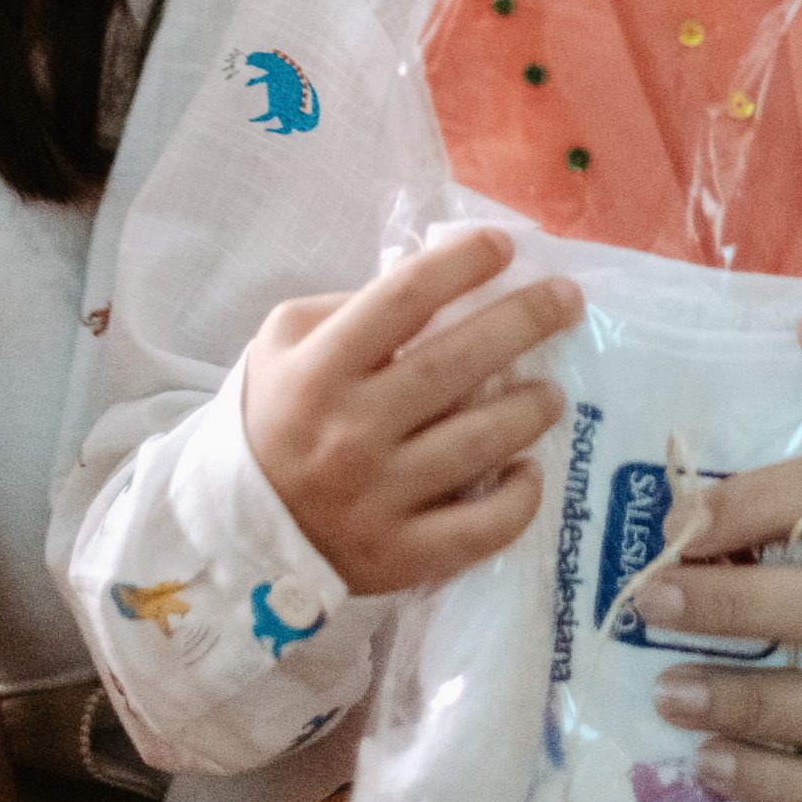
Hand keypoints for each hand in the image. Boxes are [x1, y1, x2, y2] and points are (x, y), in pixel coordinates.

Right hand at [243, 226, 581, 595]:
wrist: (235, 533)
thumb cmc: (273, 419)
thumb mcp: (283, 343)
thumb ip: (350, 308)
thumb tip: (434, 286)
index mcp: (320, 369)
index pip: (404, 298)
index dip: (462, 263)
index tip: (504, 245)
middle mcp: (352, 431)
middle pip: (455, 363)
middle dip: (524, 320)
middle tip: (566, 299)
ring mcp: (379, 499)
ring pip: (479, 443)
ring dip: (530, 408)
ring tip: (552, 391)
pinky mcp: (401, 556)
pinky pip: (480, 529)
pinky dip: (518, 498)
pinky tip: (529, 469)